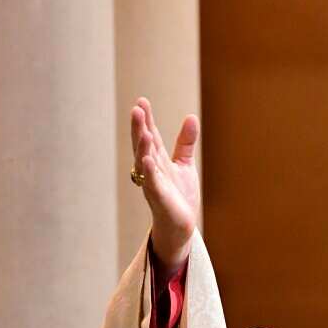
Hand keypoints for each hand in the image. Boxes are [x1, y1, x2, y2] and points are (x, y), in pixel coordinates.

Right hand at [131, 97, 199, 272]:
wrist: (181, 226)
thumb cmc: (179, 196)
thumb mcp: (184, 164)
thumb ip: (185, 142)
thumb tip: (191, 117)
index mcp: (157, 160)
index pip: (150, 136)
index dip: (146, 120)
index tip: (141, 101)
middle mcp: (151, 169)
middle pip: (143, 146)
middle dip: (139, 128)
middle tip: (136, 109)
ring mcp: (153, 183)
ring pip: (144, 162)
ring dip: (142, 147)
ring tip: (143, 130)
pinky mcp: (159, 198)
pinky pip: (151, 183)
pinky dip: (149, 171)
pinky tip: (147, 159)